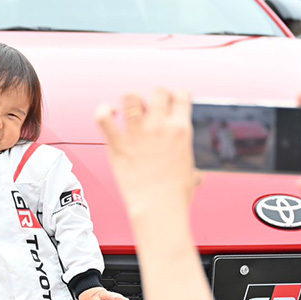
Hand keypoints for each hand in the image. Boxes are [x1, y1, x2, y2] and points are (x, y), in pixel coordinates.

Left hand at [79, 287, 129, 299]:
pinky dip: (121, 297)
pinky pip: (116, 295)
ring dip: (120, 297)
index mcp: (94, 297)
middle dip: (112, 296)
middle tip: (117, 298)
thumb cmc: (86, 296)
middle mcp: (100, 294)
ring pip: (113, 294)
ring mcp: (105, 293)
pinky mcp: (109, 293)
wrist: (87, 287)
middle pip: (107, 295)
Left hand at [95, 89, 197, 217]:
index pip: (181, 96)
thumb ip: (192, 168)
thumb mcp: (191, 175)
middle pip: (158, 91)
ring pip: (130, 97)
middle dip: (155, 96)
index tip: (172, 101)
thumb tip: (196, 176)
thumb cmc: (175, 195)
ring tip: (130, 110)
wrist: (158, 208)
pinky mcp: (118, 144)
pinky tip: (109, 114)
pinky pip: (104, 117)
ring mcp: (138, 133)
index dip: (176, 96)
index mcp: (181, 130)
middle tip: (151, 108)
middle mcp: (160, 126)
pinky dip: (103, 111)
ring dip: (130, 101)